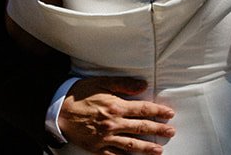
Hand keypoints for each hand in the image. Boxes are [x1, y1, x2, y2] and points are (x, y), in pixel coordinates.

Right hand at [59, 76, 175, 154]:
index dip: (158, 112)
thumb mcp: (102, 82)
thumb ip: (124, 84)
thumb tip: (143, 85)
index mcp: (116, 106)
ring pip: (130, 145)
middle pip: (141, 128)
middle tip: (171, 132)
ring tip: (159, 150)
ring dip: (146, 147)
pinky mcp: (97, 148)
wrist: (59, 111)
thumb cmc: (81, 94)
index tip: (169, 114)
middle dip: (158, 130)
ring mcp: (105, 138)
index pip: (143, 110)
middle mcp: (113, 124)